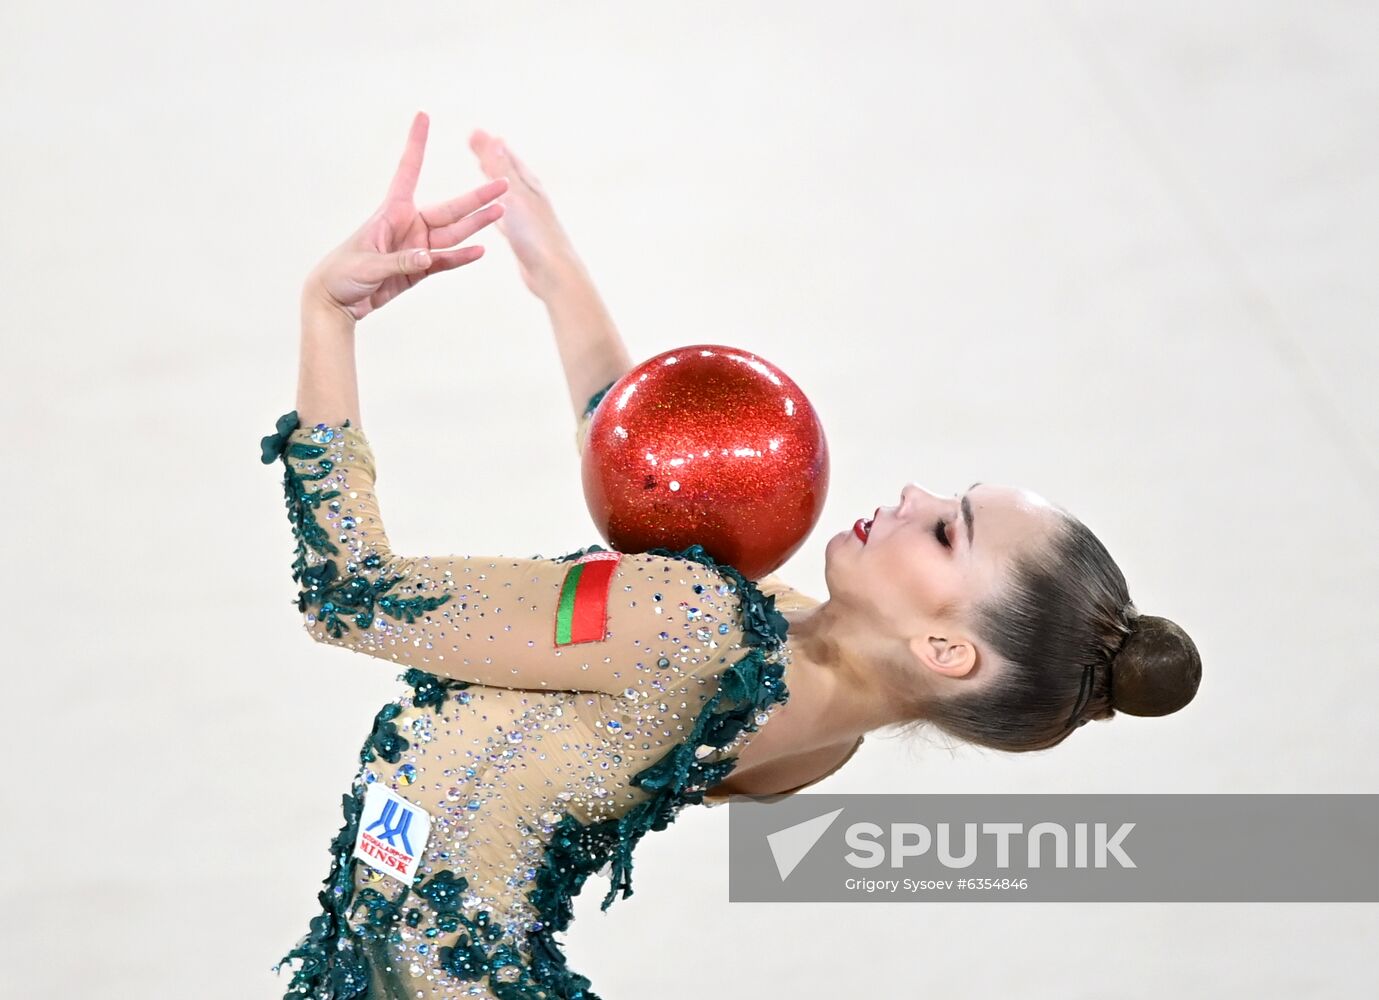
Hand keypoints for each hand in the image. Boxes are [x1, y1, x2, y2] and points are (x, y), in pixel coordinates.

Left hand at [304, 111, 509, 321]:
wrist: (337, 300)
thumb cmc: (343, 273)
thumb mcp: (368, 265)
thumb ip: (400, 261)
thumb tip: (428, 258)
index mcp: (391, 213)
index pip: (408, 171)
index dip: (416, 144)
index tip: (422, 115)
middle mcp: (408, 225)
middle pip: (448, 209)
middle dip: (475, 198)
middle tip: (502, 185)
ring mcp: (417, 247)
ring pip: (453, 234)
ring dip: (476, 224)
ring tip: (500, 212)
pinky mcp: (420, 269)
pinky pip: (446, 260)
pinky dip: (462, 257)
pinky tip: (480, 250)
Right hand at [468, 128, 582, 298]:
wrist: (553, 273)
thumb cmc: (535, 235)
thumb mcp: (513, 196)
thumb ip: (500, 170)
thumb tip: (491, 135)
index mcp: (530, 186)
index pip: (507, 157)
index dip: (491, 145)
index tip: (475, 132)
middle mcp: (531, 198)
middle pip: (509, 172)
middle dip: (494, 158)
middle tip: (479, 144)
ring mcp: (528, 217)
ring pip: (507, 192)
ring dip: (495, 180)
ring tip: (484, 170)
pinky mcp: (524, 236)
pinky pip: (506, 214)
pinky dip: (497, 205)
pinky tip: (495, 212)